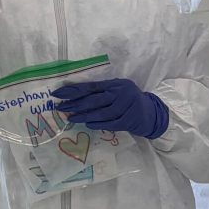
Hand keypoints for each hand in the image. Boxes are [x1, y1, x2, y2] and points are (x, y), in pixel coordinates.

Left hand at [48, 75, 170, 140]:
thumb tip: (73, 97)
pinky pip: (111, 123)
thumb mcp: (117, 92)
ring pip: (102, 112)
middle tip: (60, 108)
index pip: (91, 86)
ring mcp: (127, 106)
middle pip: (95, 99)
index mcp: (116, 83)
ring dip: (84, 116)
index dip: (73, 90)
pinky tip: (88, 124)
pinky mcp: (130, 119)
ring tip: (71, 118)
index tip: (57, 94)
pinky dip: (99, 124)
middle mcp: (122, 92)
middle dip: (75, 104)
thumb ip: (101, 92)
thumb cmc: (129, 102)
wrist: (151, 113)